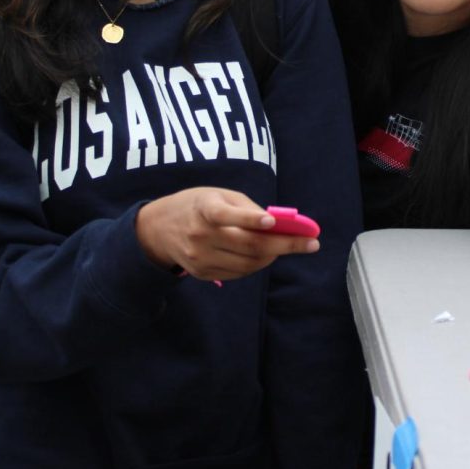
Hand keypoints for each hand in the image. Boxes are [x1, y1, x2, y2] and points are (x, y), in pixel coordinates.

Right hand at [135, 188, 318, 281]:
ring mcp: (200, 258)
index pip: (226, 215)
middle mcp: (200, 235)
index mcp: (204, 209)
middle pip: (248, 245)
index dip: (249, 218)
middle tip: (311, 243)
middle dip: (284, 245)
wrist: (158, 230)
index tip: (272, 222)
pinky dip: (258, 264)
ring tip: (290, 246)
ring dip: (274, 255)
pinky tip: (266, 254)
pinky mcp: (202, 273)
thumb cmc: (198, 205)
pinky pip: (239, 272)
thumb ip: (247, 208)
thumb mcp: (219, 195)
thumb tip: (280, 225)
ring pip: (248, 263)